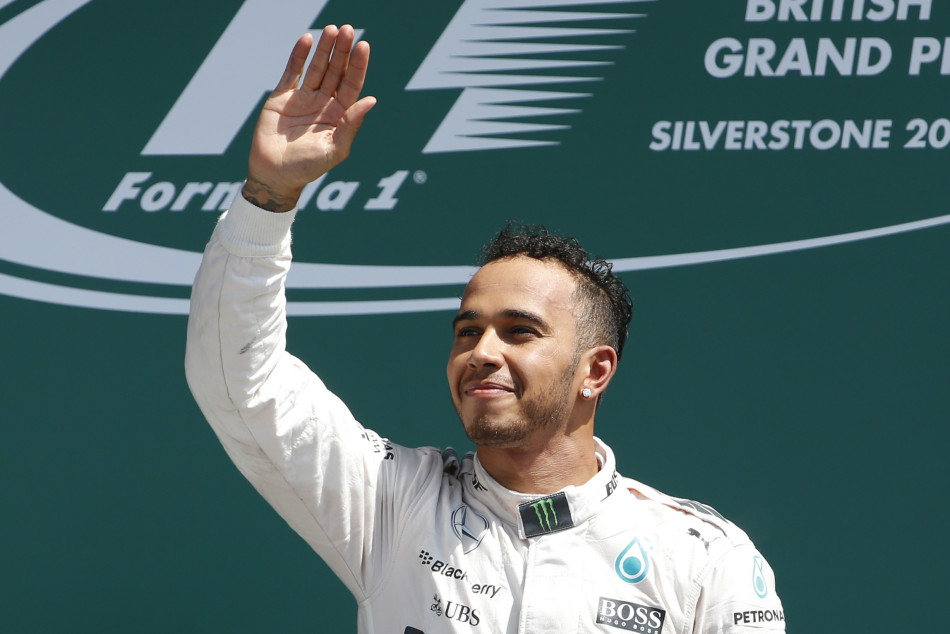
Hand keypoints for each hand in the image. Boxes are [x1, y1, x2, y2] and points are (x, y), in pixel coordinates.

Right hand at [243, 25, 375, 211]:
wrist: (275, 175)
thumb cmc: (308, 168)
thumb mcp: (335, 149)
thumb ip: (351, 124)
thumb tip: (371, 100)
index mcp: (340, 115)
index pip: (352, 85)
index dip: (358, 65)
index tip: (363, 45)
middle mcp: (324, 103)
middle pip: (336, 71)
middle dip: (342, 51)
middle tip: (347, 29)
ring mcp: (303, 98)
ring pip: (317, 68)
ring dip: (324, 49)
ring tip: (331, 29)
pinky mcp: (283, 97)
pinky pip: (292, 72)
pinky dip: (299, 56)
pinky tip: (308, 40)